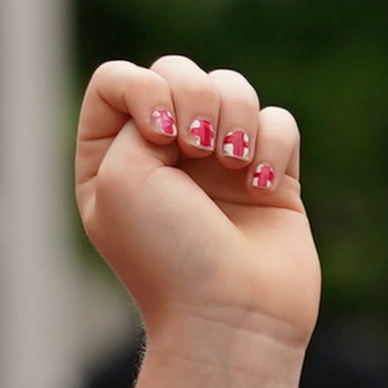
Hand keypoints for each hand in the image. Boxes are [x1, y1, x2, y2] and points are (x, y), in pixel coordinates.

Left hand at [72, 56, 319, 355]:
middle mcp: (162, 154)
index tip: (159, 135)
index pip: (118, 79)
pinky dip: (272, 144)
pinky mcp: (270, 174)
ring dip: (235, 115)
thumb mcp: (120, 174)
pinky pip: (278, 121)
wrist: (232, 317)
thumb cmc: (168, 252)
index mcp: (110, 156)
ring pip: (232, 87)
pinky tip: (261, 187)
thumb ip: (139, 111)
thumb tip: (185, 99)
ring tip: (232, 163)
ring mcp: (218, 163)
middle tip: (198, 147)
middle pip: (177, 71)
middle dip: (194, 96)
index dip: (142, 88)